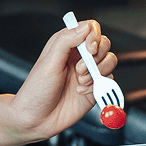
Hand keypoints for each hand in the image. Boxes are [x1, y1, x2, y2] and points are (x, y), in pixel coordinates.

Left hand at [8, 19, 115, 141]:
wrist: (37, 119)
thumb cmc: (36, 90)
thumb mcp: (49, 62)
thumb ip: (67, 41)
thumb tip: (86, 26)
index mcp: (66, 44)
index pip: (90, 29)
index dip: (94, 37)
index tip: (90, 49)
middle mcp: (79, 56)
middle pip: (104, 45)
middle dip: (96, 58)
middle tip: (79, 70)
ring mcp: (88, 72)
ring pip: (109, 62)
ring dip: (97, 73)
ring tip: (80, 82)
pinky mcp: (94, 88)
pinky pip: (108, 82)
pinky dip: (97, 87)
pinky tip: (80, 92)